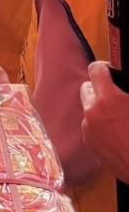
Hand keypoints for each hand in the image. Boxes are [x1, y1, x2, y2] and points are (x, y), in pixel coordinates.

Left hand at [81, 61, 128, 183]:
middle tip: (115, 94)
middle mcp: (93, 112)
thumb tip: (121, 87)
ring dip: (98, 108)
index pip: (96, 70)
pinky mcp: (89, 143)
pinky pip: (90, 125)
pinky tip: (116, 132)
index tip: (109, 69)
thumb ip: (126, 93)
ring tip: (118, 116)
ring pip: (88, 108)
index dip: (104, 67)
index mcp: (108, 100)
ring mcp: (89, 128)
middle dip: (99, 89)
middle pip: (87, 88)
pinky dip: (99, 125)